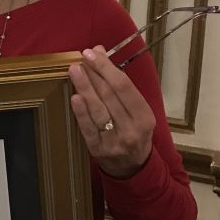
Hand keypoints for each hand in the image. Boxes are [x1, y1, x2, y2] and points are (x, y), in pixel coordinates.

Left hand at [68, 46, 155, 177]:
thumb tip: (99, 52)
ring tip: (74, 70)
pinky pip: (88, 128)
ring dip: (85, 87)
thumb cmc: (133, 130)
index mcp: (145, 117)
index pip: (124, 88)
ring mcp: (114, 141)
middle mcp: (132, 129)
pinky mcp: (98, 150)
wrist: (132, 167)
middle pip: (110, 96)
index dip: (107, 68)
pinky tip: (75, 96)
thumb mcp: (136, 110)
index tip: (93, 52)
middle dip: (94, 73)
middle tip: (82, 57)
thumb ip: (119, 83)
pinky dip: (81, 112)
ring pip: (98, 110)